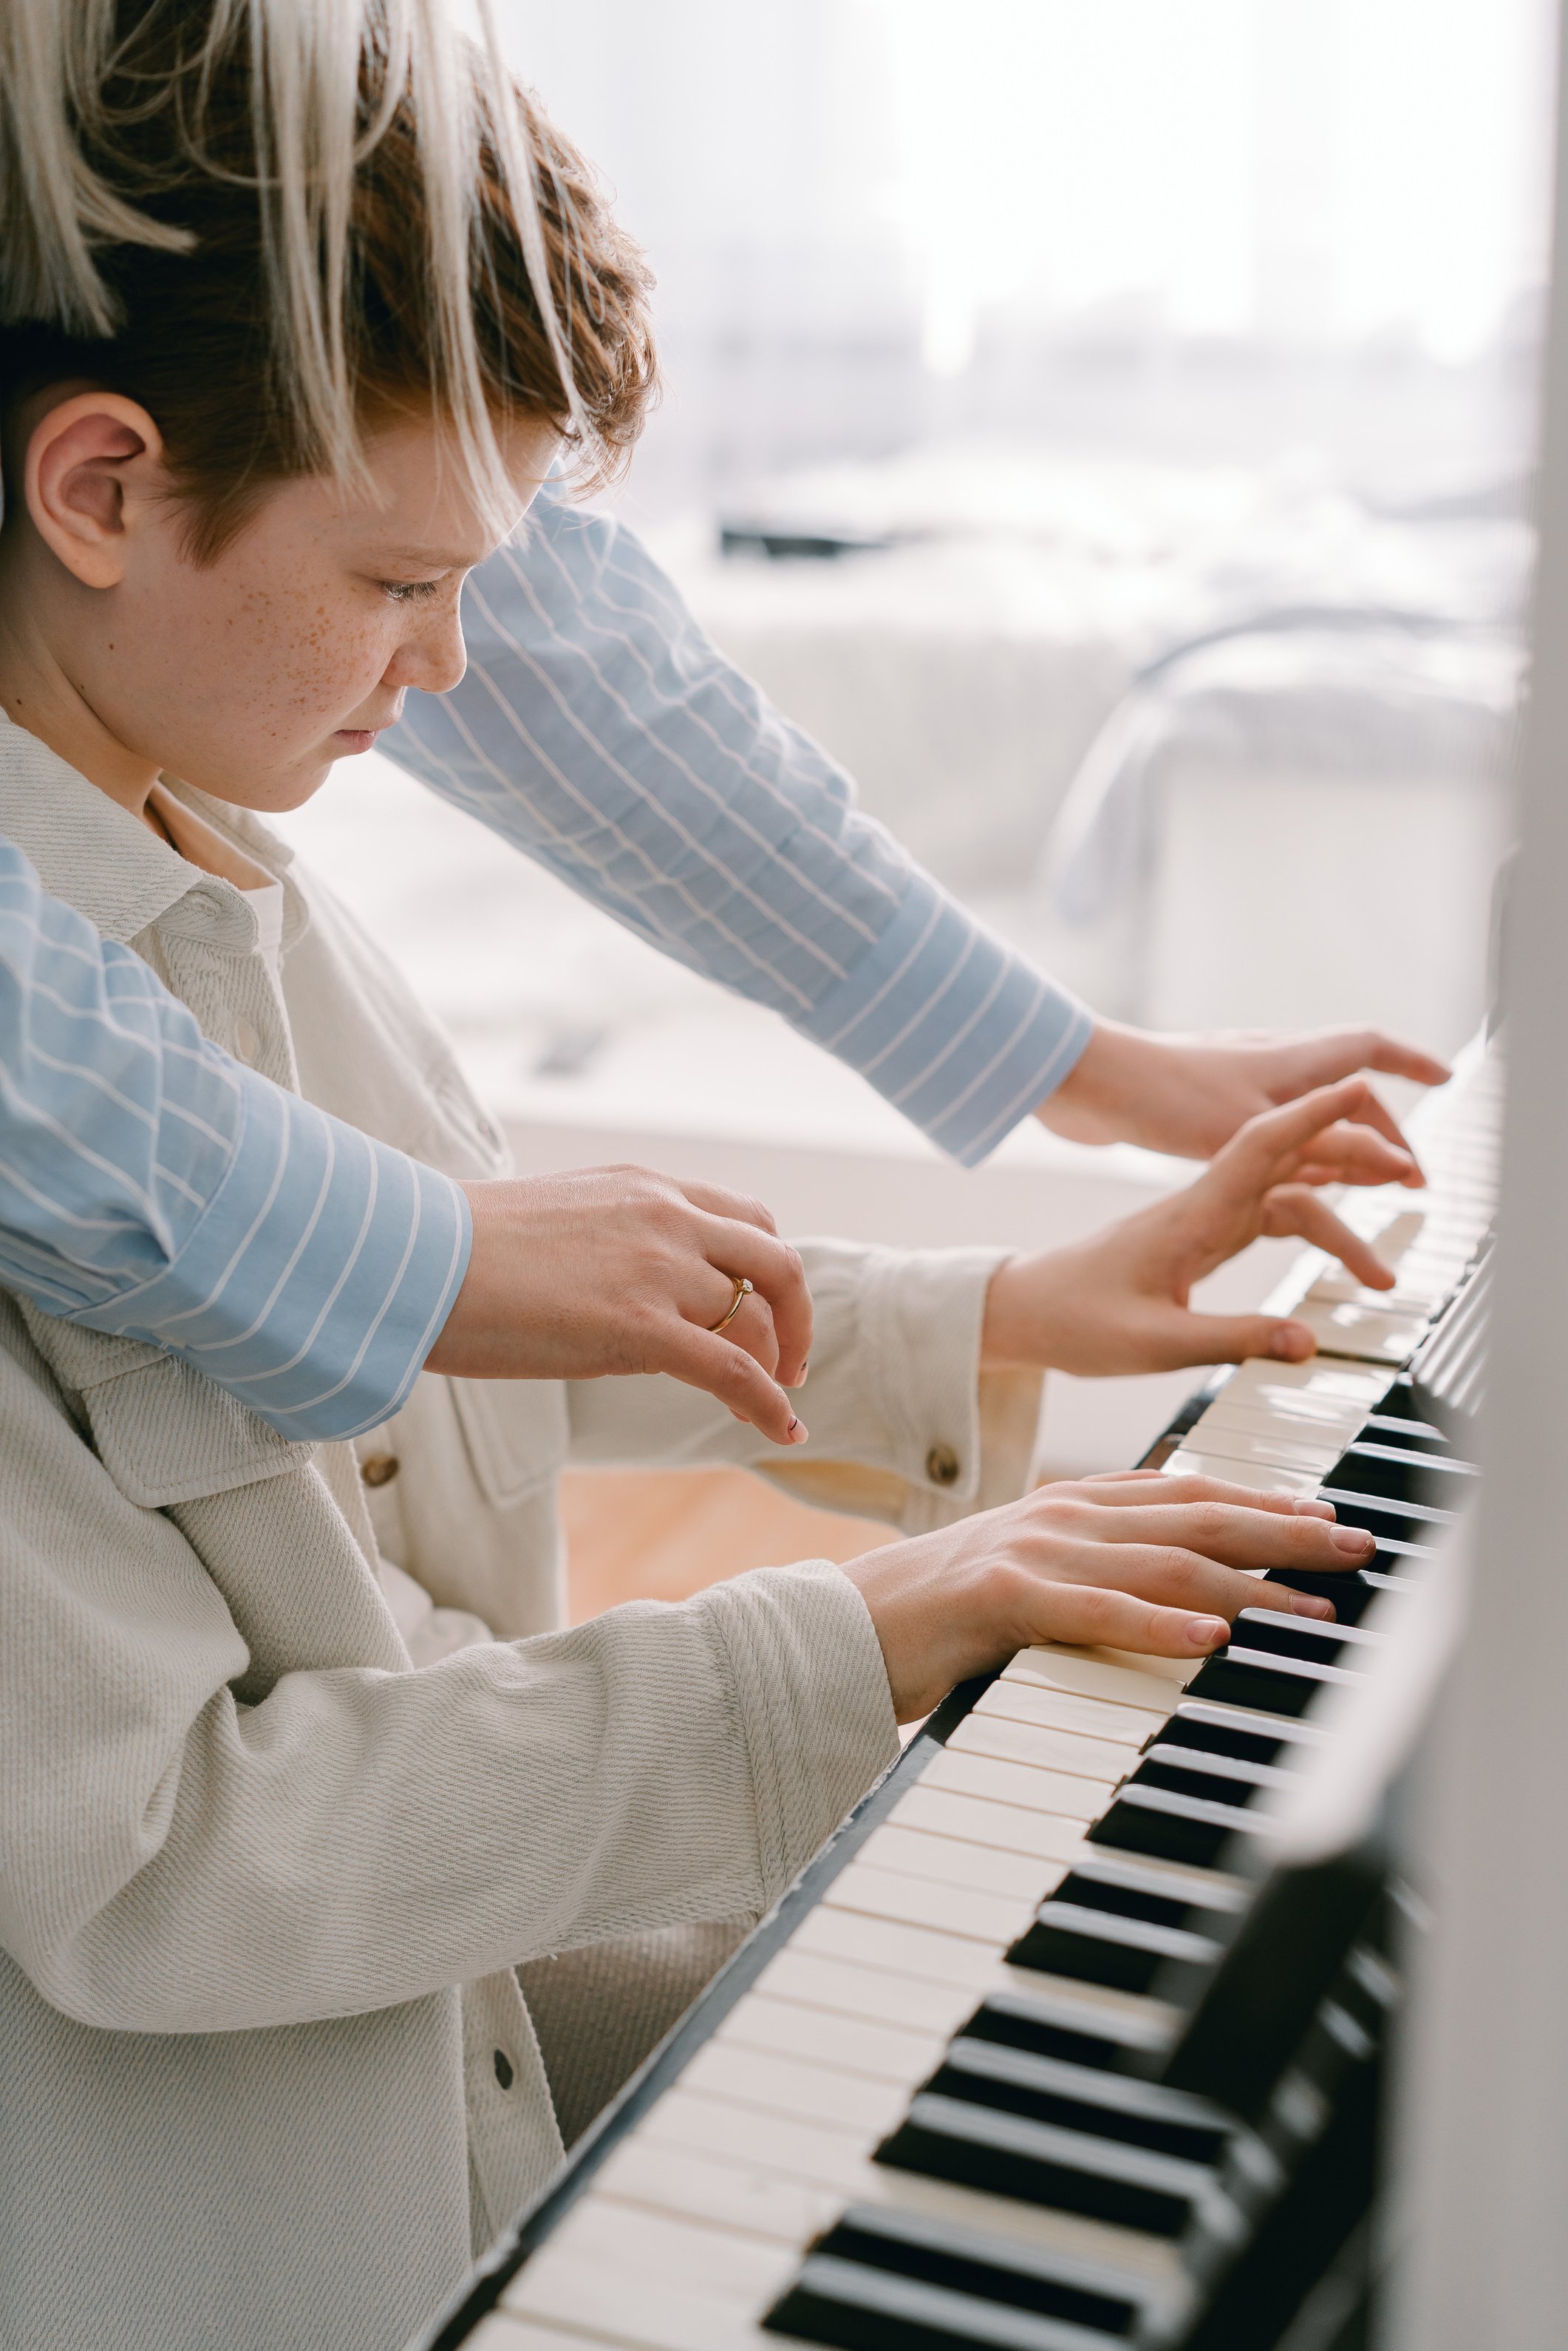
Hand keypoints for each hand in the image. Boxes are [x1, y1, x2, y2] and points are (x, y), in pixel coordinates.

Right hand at [425, 1166, 810, 1445]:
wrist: (412, 1259)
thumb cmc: (457, 1251)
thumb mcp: (555, 1223)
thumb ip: (607, 1243)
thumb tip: (619, 1291)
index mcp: (644, 1189)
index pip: (744, 1220)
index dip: (767, 1271)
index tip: (763, 1311)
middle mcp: (666, 1218)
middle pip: (774, 1262)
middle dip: (794, 1316)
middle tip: (789, 1363)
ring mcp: (657, 1269)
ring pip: (758, 1319)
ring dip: (777, 1366)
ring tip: (773, 1404)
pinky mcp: (640, 1326)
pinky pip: (735, 1370)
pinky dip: (770, 1404)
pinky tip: (783, 1433)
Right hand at [844, 1470, 1374, 1719]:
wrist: (844, 1624)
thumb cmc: (939, 1614)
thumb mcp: (1031, 1575)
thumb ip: (1097, 1567)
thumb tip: (1177, 1588)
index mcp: (1071, 1504)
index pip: (1188, 1494)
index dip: (1263, 1502)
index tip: (1326, 1516)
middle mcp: (1063, 1515)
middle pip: (1196, 1519)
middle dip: (1285, 1531)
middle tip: (1355, 1547)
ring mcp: (1034, 1551)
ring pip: (1164, 1565)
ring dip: (1250, 1589)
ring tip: (1314, 1609)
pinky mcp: (1003, 1598)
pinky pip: (1095, 1612)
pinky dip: (1158, 1627)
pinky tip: (1211, 1642)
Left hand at [984, 1079, 1413, 1375]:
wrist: (1026, 1310)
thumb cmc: (1076, 1320)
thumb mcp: (1154, 1344)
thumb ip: (1232, 1341)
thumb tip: (1306, 1343)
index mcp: (1191, 1216)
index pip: (1261, 1146)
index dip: (1314, 1114)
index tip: (1362, 1085)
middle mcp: (1203, 1206)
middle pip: (1290, 1165)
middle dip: (1354, 1160)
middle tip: (1414, 1174)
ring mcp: (1202, 1218)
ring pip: (1285, 1198)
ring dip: (1338, 1216)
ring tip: (1384, 1272)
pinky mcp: (1199, 1235)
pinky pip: (1266, 1218)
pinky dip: (1307, 1227)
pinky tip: (1335, 1249)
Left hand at [1037, 1018, 1448, 1175]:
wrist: (1081, 1086)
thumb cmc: (1159, 1104)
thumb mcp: (1249, 1147)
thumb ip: (1319, 1160)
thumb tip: (1373, 1196)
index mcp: (1287, 1066)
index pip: (1369, 1053)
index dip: (1413, 1065)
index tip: (1448, 1079)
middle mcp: (1265, 1065)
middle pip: (1342, 1093)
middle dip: (1381, 1131)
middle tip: (1406, 1177)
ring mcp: (1230, 1084)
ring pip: (1303, 1114)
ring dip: (1336, 1145)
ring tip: (1358, 1184)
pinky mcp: (1197, 1106)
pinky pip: (1266, 1129)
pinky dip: (1292, 1153)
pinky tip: (1284, 1180)